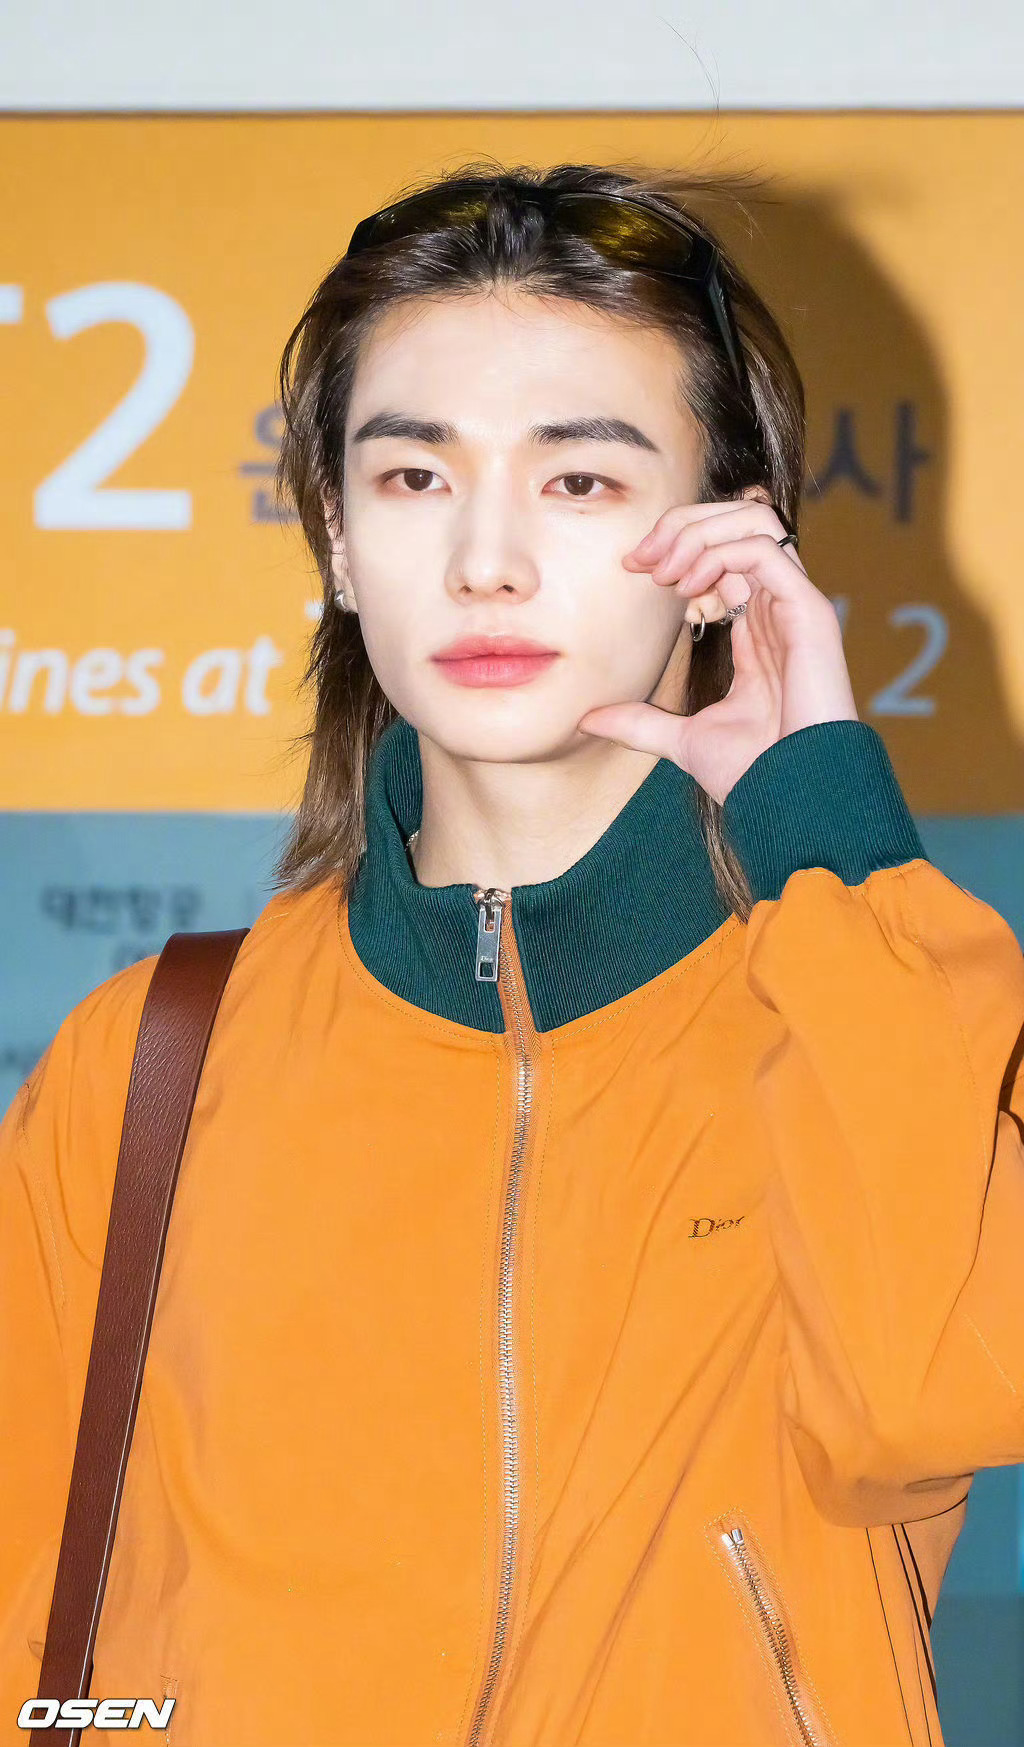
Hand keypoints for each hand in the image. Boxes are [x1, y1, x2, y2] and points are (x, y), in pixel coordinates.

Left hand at [577, 491, 858, 804]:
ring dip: (702, 531)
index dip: (676, 548)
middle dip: (684, 526)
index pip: (721, 555)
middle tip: (642, 558)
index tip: (633, 570)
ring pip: (756, 521)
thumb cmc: (755, 774)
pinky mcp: (810, 612)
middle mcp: (778, 610)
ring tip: (666, 568)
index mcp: (755, 630)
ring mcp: (796, 607)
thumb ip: (640, 723)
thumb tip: (587, 720)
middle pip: (739, 523)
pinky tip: (689, 584)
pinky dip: (721, 551)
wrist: (793, 799)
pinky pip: (767, 547)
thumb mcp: (681, 740)